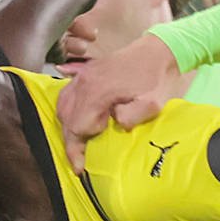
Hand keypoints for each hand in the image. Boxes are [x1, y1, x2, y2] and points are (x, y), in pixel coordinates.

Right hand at [59, 32, 182, 172]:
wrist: (156, 52)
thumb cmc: (155, 80)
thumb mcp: (152, 104)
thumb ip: (132, 116)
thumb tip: (115, 124)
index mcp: (97, 91)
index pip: (76, 126)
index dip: (75, 150)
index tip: (79, 168)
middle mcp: (84, 83)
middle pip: (66, 118)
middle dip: (71, 141)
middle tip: (81, 159)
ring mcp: (83, 76)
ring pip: (63, 106)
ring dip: (69, 126)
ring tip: (81, 142)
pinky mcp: (85, 73)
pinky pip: (67, 95)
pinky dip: (68, 111)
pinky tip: (77, 120)